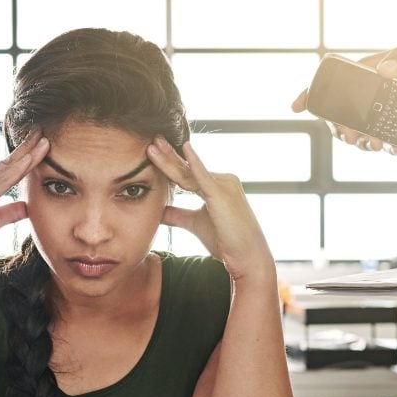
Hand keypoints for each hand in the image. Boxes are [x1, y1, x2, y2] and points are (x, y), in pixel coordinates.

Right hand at [0, 131, 49, 275]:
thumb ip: (8, 212)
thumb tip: (26, 206)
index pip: (2, 167)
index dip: (20, 156)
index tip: (36, 144)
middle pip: (5, 162)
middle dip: (26, 147)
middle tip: (42, 131)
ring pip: (6, 167)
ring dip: (27, 154)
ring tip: (45, 141)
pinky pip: (2, 180)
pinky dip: (18, 169)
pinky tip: (31, 160)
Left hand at [147, 137, 273, 280]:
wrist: (246, 256)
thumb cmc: (225, 241)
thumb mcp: (194, 223)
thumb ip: (177, 215)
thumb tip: (158, 211)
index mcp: (215, 186)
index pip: (186, 173)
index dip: (169, 164)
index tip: (152, 152)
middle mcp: (221, 180)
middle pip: (187, 168)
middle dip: (167, 155)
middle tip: (151, 140)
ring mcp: (223, 184)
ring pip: (189, 172)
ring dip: (169, 159)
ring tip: (153, 146)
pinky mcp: (222, 192)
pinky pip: (204, 176)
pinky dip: (194, 163)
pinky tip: (185, 148)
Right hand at [291, 39, 396, 153]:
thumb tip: (383, 71)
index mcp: (363, 77)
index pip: (330, 87)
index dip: (310, 95)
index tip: (297, 106)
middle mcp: (367, 97)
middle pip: (340, 118)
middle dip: (339, 131)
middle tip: (351, 137)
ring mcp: (381, 113)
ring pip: (360, 134)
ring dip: (362, 144)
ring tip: (377, 145)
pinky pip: (386, 141)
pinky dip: (388, 149)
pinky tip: (395, 150)